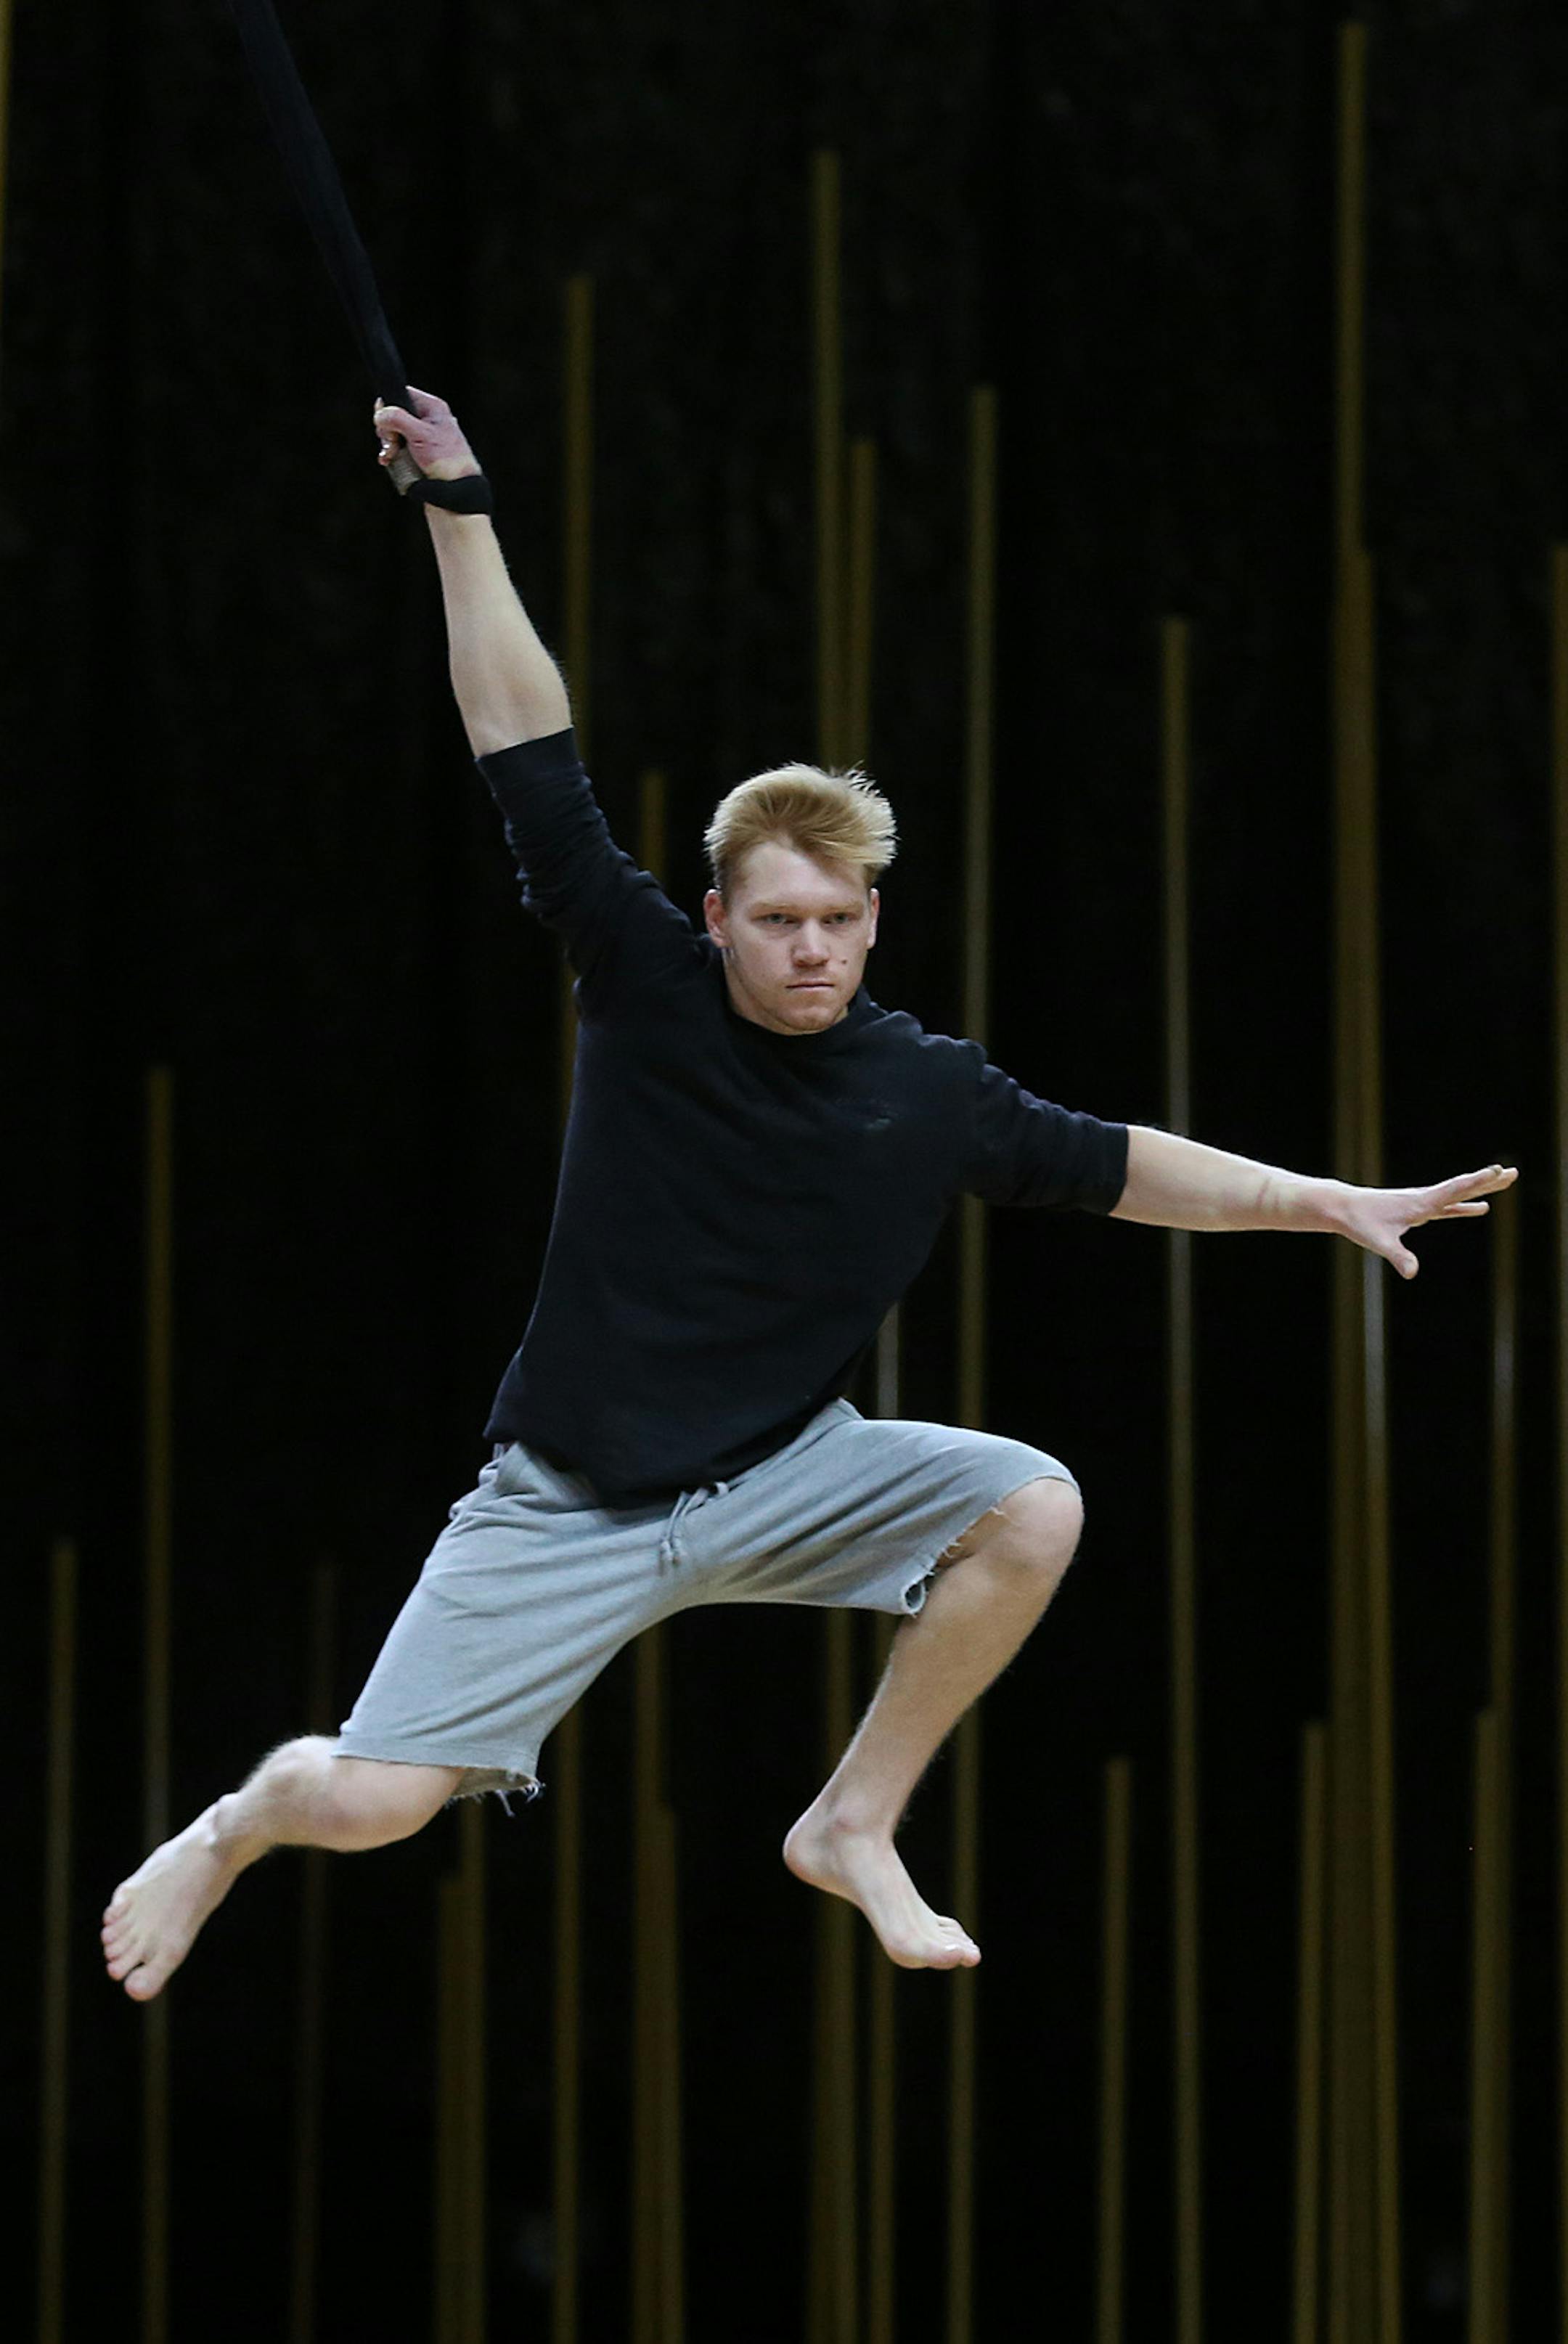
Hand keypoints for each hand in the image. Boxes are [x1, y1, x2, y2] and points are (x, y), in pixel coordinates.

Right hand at [373, 385, 480, 480]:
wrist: (456, 491)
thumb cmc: (446, 460)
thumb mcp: (420, 434)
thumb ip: (398, 419)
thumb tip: (380, 412)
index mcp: (431, 408)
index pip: (403, 394)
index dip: (389, 406)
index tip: (384, 421)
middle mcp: (426, 419)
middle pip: (394, 415)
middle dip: (388, 430)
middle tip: (393, 442)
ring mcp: (421, 437)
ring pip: (394, 433)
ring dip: (388, 445)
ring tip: (392, 456)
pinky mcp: (417, 453)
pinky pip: (397, 448)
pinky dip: (391, 455)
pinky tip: (389, 461)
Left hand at [1337, 1163, 1516, 1278]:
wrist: (1343, 1208)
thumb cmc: (1360, 1223)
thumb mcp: (1380, 1242)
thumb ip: (1398, 1256)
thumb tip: (1412, 1273)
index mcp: (1420, 1202)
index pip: (1455, 1190)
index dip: (1477, 1182)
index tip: (1498, 1171)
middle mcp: (1425, 1198)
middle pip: (1463, 1187)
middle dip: (1489, 1180)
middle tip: (1514, 1172)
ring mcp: (1423, 1202)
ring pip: (1459, 1195)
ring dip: (1482, 1188)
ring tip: (1504, 1181)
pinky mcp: (1418, 1209)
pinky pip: (1449, 1207)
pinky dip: (1466, 1207)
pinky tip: (1481, 1208)